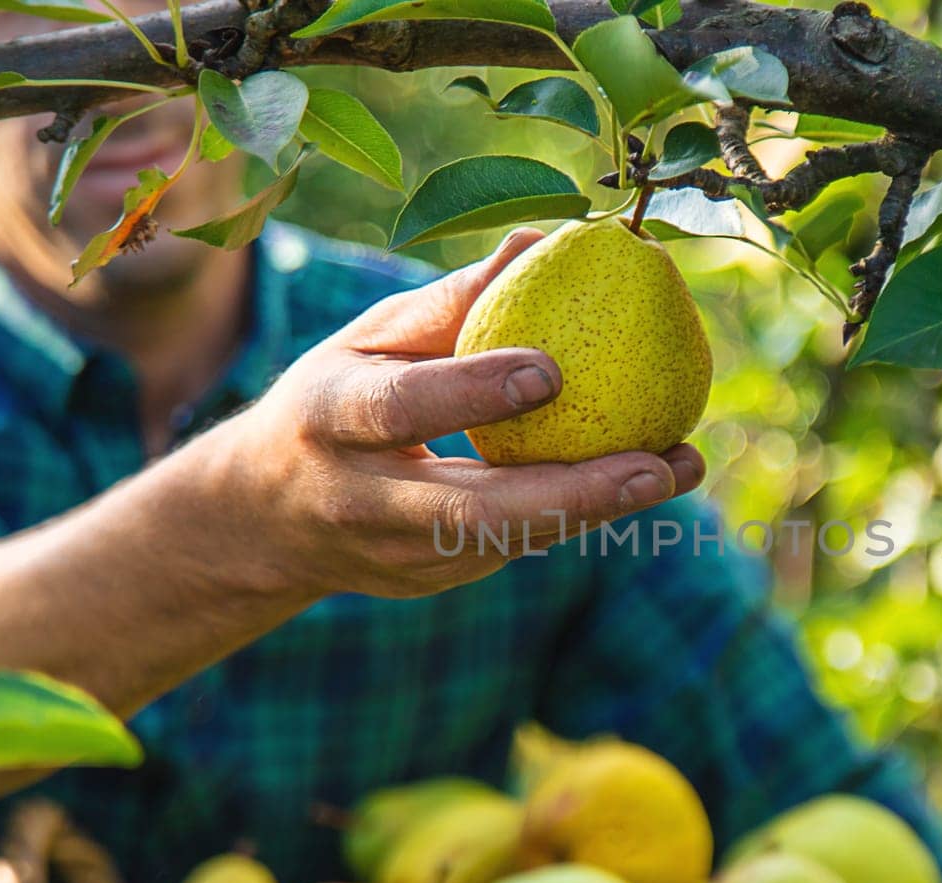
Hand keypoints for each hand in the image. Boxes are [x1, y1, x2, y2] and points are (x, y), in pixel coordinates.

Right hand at [214, 229, 704, 601]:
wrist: (264, 517)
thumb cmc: (336, 397)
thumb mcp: (372, 338)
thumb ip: (455, 300)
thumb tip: (543, 240)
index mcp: (333, 419)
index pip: (403, 409)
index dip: (472, 395)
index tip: (552, 370)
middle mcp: (361, 500)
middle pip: (472, 512)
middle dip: (572, 493)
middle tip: (658, 465)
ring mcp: (396, 556)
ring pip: (508, 543)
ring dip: (597, 508)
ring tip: (678, 468)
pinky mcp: (430, 584)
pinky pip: (515, 549)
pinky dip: (578, 513)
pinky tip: (642, 481)